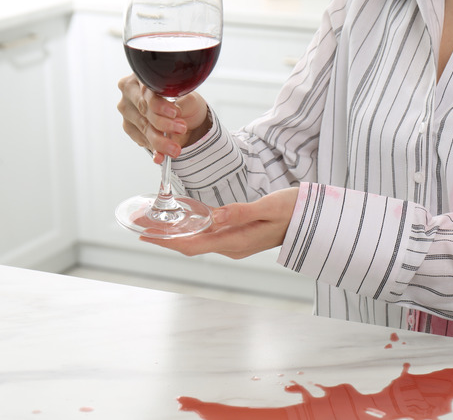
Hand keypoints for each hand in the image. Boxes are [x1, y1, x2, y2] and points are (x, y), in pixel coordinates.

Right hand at [117, 74, 210, 163]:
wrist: (185, 114)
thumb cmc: (184, 100)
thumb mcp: (188, 96)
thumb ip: (181, 102)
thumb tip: (176, 114)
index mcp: (143, 76)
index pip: (147, 91)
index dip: (160, 104)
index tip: (175, 113)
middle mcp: (130, 91)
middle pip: (144, 109)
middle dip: (163, 124)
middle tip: (181, 130)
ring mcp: (127, 109)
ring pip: (142, 126)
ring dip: (159, 140)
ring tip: (175, 149)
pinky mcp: (129, 126)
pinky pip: (140, 139)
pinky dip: (153, 148)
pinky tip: (160, 155)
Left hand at [141, 188, 299, 258]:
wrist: (314, 219)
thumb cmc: (294, 211)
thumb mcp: (268, 207)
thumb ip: (240, 212)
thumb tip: (212, 217)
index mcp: (236, 241)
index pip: (193, 244)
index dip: (166, 241)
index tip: (144, 234)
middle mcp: (232, 246)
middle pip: (189, 244)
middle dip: (163, 236)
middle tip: (138, 223)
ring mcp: (235, 242)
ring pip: (197, 239)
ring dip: (174, 231)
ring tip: (151, 220)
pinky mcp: (238, 234)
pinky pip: (208, 233)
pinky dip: (191, 226)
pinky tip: (180, 217)